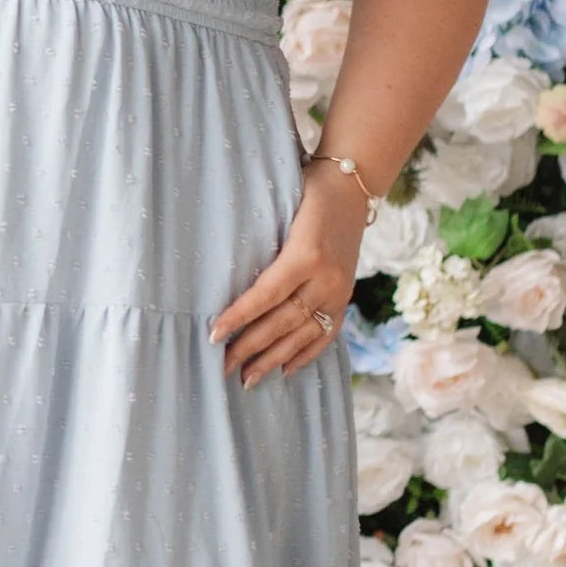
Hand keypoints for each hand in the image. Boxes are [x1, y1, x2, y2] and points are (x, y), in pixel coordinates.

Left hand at [209, 162, 369, 387]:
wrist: (352, 187)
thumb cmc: (306, 192)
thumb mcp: (281, 210)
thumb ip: (261, 244)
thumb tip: (224, 278)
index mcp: (306, 255)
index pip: (266, 295)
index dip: (239, 317)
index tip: (213, 334)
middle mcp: (326, 279)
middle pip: (282, 321)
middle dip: (249, 346)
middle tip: (221, 366)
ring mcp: (339, 291)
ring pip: (303, 334)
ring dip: (273, 359)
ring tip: (247, 379)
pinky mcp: (346, 297)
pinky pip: (326, 333)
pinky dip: (305, 354)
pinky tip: (285, 370)